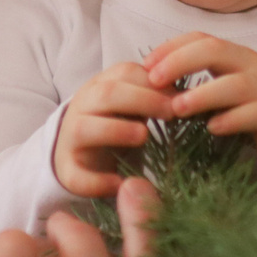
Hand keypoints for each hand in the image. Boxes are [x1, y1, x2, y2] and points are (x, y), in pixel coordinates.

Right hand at [52, 60, 172, 197]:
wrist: (78, 152)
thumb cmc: (116, 123)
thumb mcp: (132, 105)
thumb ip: (154, 96)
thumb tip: (188, 94)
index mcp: (100, 86)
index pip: (124, 73)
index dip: (153, 82)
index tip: (181, 95)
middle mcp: (82, 108)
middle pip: (106, 94)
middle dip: (141, 100)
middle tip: (171, 113)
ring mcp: (71, 139)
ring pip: (85, 129)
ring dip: (116, 130)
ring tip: (144, 136)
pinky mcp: (68, 171)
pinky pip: (76, 176)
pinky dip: (97, 181)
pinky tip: (120, 183)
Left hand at [145, 32, 256, 161]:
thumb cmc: (244, 101)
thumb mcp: (221, 81)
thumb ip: (193, 77)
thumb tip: (148, 78)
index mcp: (232, 53)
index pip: (200, 39)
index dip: (171, 48)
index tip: (145, 66)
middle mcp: (249, 64)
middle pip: (215, 51)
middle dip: (181, 63)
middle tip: (154, 82)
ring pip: (234, 85)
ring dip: (202, 95)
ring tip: (177, 108)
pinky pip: (253, 114)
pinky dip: (231, 120)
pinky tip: (212, 128)